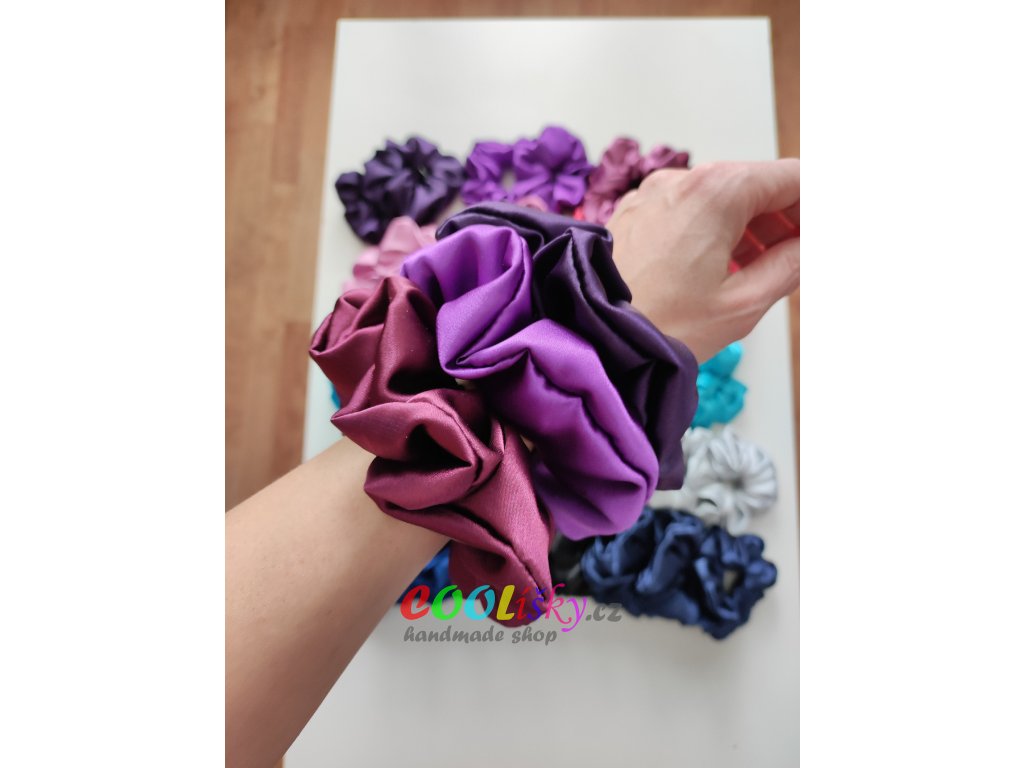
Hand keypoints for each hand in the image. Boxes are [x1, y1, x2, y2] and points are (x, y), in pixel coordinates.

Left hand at [608, 159, 799, 362]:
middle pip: (757, 185)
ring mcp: (653, 193)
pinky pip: (688, 210)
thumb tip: (809, 247)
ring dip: (752, 226)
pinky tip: (723, 269)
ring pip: (722, 197)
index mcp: (717, 190)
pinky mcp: (634, 213)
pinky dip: (715, 230)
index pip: (794, 177)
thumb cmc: (659, 327)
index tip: (823, 236)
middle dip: (786, 218)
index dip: (817, 207)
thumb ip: (790, 265)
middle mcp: (683, 179)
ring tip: (767, 270)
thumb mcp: (742, 303)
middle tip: (802, 257)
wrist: (590, 340)